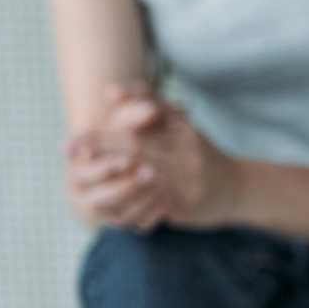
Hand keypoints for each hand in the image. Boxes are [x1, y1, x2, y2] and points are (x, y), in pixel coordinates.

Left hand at [70, 85, 240, 230]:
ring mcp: (189, 180)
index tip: (73, 140)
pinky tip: (109, 214)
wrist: (240, 186)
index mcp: (181, 127)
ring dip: (110, 182)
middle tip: (68, 151)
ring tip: (84, 180)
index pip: (133, 129)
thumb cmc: (198, 150)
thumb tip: (108, 93)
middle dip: (98, 151)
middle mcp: (186, 151)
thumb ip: (147, 100)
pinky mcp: (189, 205)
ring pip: (141, 180)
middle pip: (135, 150)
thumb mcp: (179, 120)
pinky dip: (130, 209)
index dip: (100, 136)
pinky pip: (153, 208)